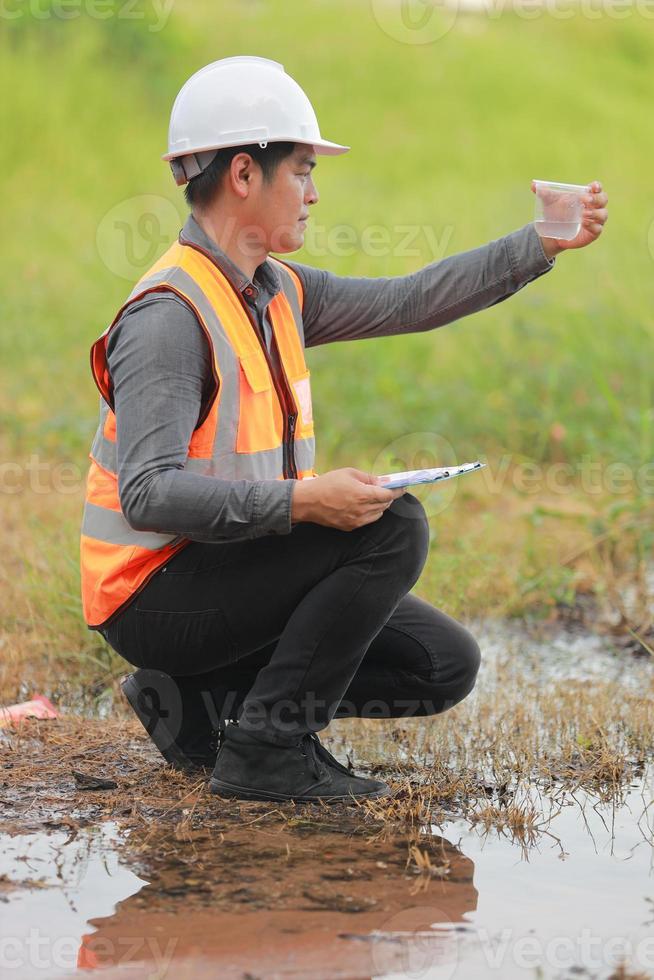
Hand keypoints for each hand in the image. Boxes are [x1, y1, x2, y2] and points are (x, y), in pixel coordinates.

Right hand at [290, 467, 406, 530]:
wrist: (307, 502)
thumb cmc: (327, 483)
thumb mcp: (349, 474)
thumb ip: (369, 478)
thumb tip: (384, 481)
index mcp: (362, 494)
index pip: (388, 495)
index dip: (397, 491)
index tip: (402, 487)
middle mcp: (361, 510)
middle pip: (384, 505)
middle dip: (388, 497)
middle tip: (387, 489)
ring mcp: (356, 521)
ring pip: (378, 514)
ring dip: (379, 506)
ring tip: (372, 497)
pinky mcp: (350, 527)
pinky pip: (367, 520)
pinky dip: (370, 513)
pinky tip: (362, 505)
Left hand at [531, 179, 607, 258]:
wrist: (552, 232)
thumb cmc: (555, 213)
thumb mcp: (549, 203)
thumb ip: (543, 193)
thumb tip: (533, 185)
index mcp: (587, 196)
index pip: (597, 188)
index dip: (597, 186)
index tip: (593, 187)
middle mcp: (595, 207)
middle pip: (603, 199)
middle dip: (596, 198)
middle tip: (586, 200)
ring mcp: (596, 220)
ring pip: (603, 214)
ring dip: (595, 213)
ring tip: (584, 213)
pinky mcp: (593, 233)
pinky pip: (598, 228)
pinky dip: (593, 225)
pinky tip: (585, 223)